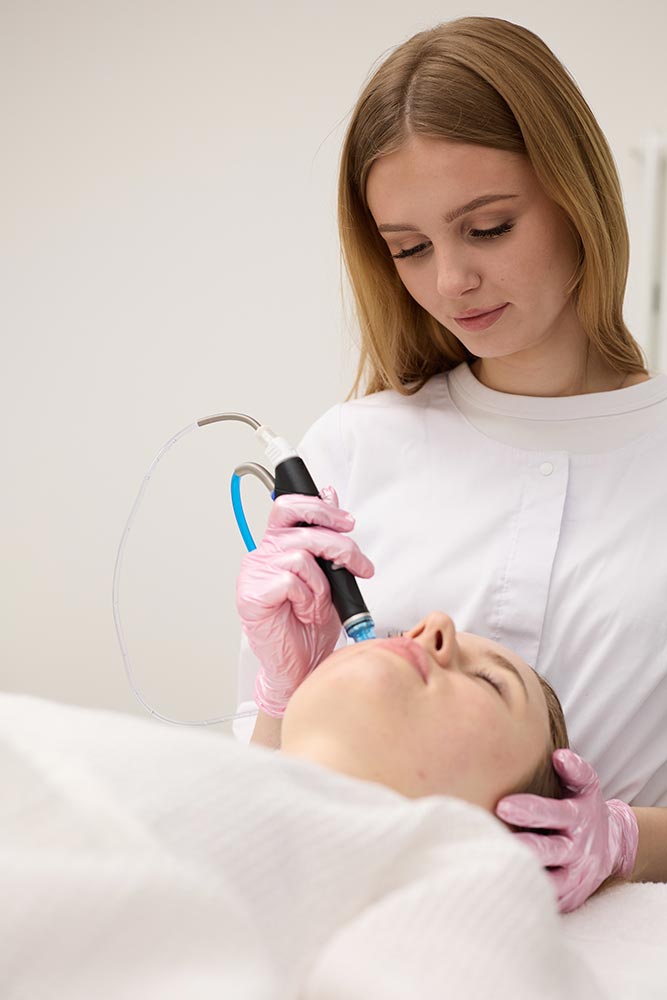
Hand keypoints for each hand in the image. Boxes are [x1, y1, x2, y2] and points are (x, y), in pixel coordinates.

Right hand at [236, 487, 373, 717]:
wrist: (300, 667)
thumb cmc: (310, 626)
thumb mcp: (329, 576)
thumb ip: (327, 537)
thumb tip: (330, 493)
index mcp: (278, 545)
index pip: (289, 507)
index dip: (319, 507)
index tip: (347, 522)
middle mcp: (263, 555)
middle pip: (302, 527)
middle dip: (339, 544)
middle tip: (357, 565)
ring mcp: (254, 574)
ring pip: (300, 555)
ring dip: (322, 584)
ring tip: (318, 605)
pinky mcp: (251, 595)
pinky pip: (291, 582)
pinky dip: (307, 599)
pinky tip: (303, 613)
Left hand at [495, 749, 638, 912]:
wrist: (612, 848)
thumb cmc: (585, 809)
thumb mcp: (587, 787)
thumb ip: (575, 771)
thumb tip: (560, 756)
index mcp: (578, 819)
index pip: (555, 813)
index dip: (530, 810)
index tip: (503, 805)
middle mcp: (577, 850)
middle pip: (550, 850)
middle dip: (524, 845)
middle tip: (495, 836)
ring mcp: (574, 878)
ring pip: (549, 883)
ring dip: (524, 875)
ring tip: (494, 868)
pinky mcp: (569, 899)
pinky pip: (548, 902)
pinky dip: (527, 896)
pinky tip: (501, 889)